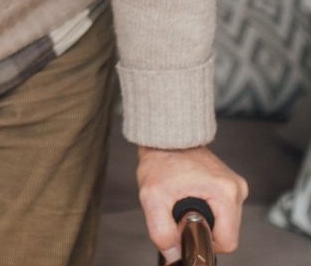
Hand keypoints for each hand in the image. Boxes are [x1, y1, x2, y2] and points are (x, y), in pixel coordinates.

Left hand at [137, 144, 247, 260]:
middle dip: (204, 228)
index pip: (228, 241)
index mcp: (225, 192)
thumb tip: (173, 254)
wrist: (163, 135)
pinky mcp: (229, 183)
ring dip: (205, 218)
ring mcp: (234, 184)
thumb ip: (161, 230)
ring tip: (184, 200)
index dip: (206, 242)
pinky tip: (191, 196)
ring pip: (225, 221)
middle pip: (227, 232)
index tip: (187, 230)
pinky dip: (207, 208)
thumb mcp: (152, 196)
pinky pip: (222, 208)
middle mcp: (236, 188)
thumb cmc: (160, 157)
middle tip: (181, 212)